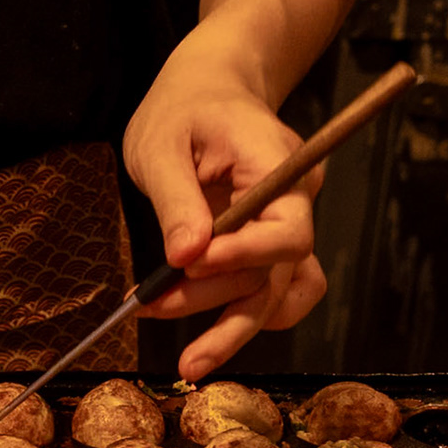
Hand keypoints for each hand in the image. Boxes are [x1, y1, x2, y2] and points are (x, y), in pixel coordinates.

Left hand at [122, 61, 326, 379]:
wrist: (208, 92)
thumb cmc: (183, 109)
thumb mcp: (162, 144)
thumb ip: (176, 200)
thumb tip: (185, 257)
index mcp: (278, 166)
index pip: (286, 230)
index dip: (243, 256)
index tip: (187, 266)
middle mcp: (296, 202)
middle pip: (274, 272)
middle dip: (212, 298)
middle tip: (151, 309)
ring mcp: (287, 227)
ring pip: (276, 294)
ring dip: (231, 326)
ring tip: (187, 355)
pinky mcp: (270, 246)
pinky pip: (276, 293)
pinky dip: (244, 316)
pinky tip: (208, 337)